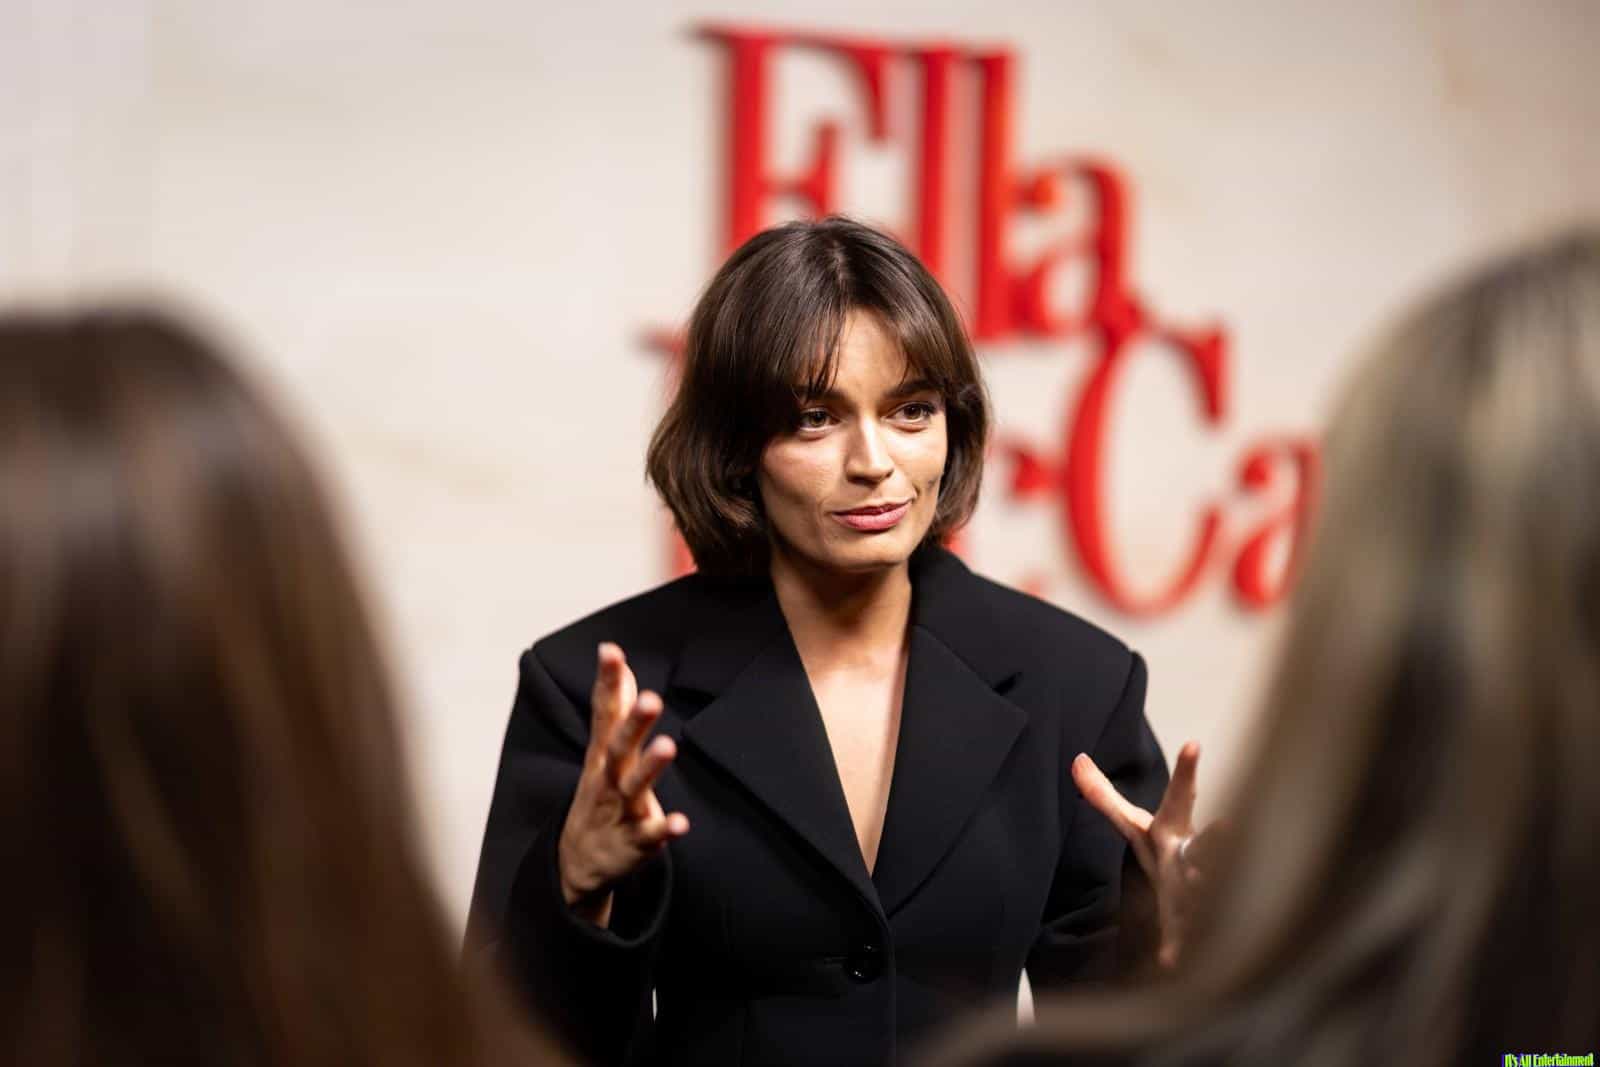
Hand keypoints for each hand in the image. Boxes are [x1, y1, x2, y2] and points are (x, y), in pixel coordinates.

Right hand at [557, 642, 689, 926]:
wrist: (578, 863)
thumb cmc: (598, 794)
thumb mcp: (600, 750)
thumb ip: (613, 704)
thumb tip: (617, 658)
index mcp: (603, 754)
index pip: (604, 713)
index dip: (607, 682)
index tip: (610, 652)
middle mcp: (609, 778)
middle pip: (620, 747)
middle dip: (633, 723)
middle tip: (651, 698)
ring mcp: (621, 810)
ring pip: (634, 787)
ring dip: (650, 767)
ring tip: (668, 745)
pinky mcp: (636, 841)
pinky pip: (651, 834)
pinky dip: (666, 829)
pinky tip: (683, 823)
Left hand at [1072, 741, 1210, 969]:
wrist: (1196, 899)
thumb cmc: (1163, 851)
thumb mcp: (1133, 823)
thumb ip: (1103, 794)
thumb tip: (1076, 759)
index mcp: (1172, 829)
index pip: (1179, 795)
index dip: (1185, 770)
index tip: (1193, 743)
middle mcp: (1188, 856)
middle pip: (1202, 844)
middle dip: (1214, 837)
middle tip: (1226, 826)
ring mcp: (1192, 889)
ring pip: (1202, 887)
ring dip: (1202, 887)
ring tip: (1200, 885)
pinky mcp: (1184, 921)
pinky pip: (1180, 937)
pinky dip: (1174, 948)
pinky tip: (1167, 961)